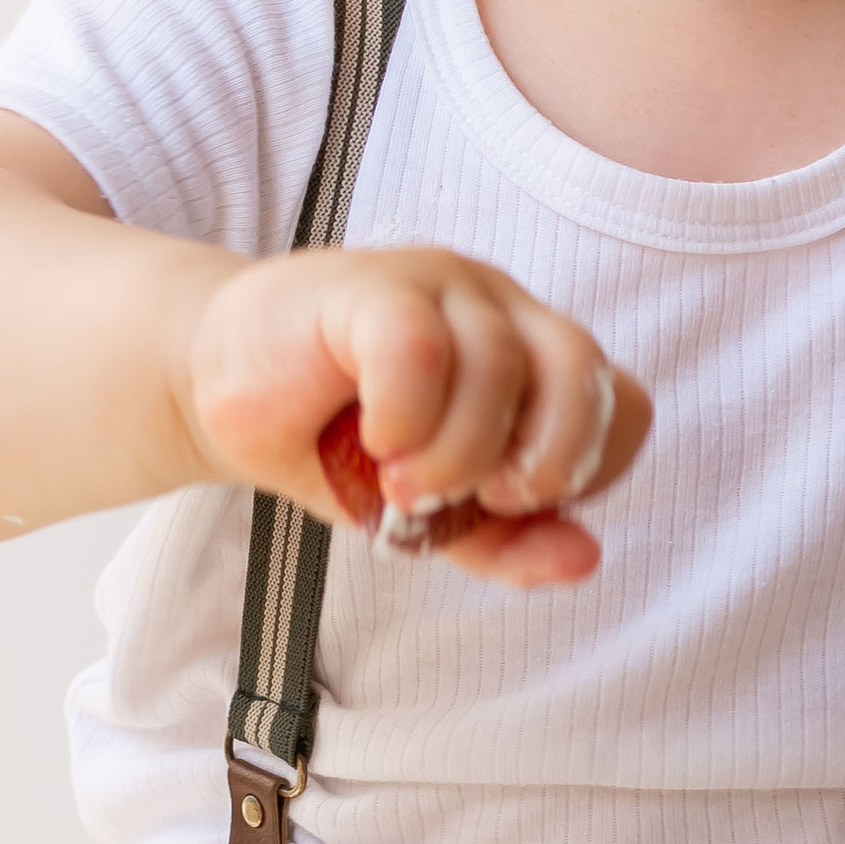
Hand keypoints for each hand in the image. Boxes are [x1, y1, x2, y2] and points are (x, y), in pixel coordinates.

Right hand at [184, 247, 650, 585]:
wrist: (221, 392)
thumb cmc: (337, 444)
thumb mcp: (432, 516)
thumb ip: (507, 542)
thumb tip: (585, 559)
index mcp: (533, 357)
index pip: (623, 404)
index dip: (591, 468)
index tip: (516, 506)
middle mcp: (502, 309)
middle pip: (585, 371)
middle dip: (547, 458)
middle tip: (482, 497)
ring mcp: (439, 285)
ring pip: (499, 363)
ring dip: (456, 452)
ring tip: (401, 484)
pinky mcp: (370, 285)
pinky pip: (418, 345)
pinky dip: (405, 415)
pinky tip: (374, 441)